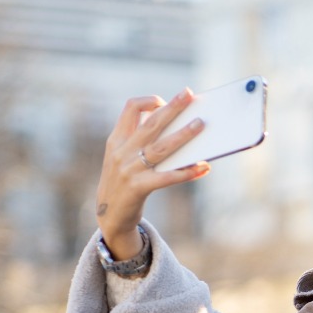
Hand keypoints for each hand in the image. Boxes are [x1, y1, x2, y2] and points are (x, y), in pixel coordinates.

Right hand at [94, 89, 210, 259]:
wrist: (109, 217)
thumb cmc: (123, 183)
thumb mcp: (122, 158)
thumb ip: (138, 140)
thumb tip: (170, 124)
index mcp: (116, 140)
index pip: (129, 109)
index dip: (148, 102)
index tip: (164, 102)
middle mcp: (121, 152)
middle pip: (151, 124)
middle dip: (172, 108)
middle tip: (188, 94)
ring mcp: (129, 170)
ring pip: (161, 147)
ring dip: (183, 135)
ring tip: (200, 125)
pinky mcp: (138, 188)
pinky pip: (167, 177)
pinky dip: (186, 172)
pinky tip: (202, 168)